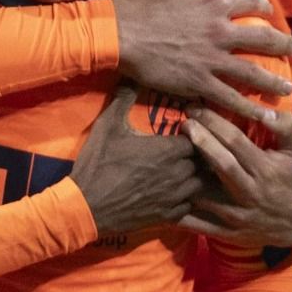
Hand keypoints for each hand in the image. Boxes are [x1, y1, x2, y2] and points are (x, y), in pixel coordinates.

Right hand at [70, 86, 204, 233]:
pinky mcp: (168, 216)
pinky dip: (187, 198)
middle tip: (187, 148)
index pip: (200, 136)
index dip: (195, 132)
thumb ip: (124, 99)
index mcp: (169, 149)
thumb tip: (131, 75)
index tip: (184, 129)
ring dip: (196, 175)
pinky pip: (190, 205)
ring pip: (201, 183)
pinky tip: (177, 191)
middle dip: (199, 153)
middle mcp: (179, 173)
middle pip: (205, 160)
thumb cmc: (98, 165)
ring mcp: (175, 197)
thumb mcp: (108, 126)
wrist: (86, 207)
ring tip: (185, 169)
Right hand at [114, 0, 291, 115]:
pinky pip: (229, 98)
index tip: (270, 13)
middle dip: (284, 46)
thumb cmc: (138, 2)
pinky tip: (263, 115)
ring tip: (287, 89)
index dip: (263, 6)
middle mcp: (220, 32)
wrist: (118, 34)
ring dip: (272, 82)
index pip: (250, 3)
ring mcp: (212, 60)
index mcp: (214, 4)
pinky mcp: (199, 83)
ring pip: (252, 73)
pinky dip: (248, 108)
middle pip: (263, 40)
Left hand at [181, 106, 291, 247]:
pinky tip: (165, 194)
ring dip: (186, 174)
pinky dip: (179, 212)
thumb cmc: (290, 177)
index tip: (196, 109)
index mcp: (265, 170)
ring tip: (170, 155)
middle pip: (220, 164)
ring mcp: (236, 215)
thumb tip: (265, 112)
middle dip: (199, 141)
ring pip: (205, 194)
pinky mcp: (225, 233)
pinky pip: (198, 224)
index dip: (214, 123)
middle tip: (183, 124)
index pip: (236, 142)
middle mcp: (250, 193)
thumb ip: (285, 126)